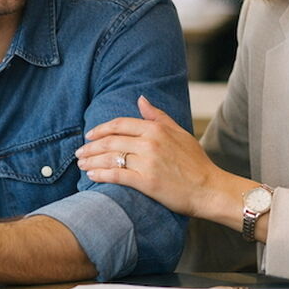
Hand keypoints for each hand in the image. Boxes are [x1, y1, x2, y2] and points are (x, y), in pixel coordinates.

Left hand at [76, 96, 226, 217]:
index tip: (89, 135)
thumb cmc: (196, 162)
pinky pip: (117, 175)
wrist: (209, 188)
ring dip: (92, 160)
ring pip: (111, 158)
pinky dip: (101, 175)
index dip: (101, 129)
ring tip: (81, 164)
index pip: (120, 124)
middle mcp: (150, 143)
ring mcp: (148, 162)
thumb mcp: (179, 133)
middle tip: (79, 152)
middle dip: (91, 146)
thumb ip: (158, 116)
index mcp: (156, 129)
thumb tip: (141, 99)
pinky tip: (91, 175)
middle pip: (111, 141)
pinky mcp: (147, 182)